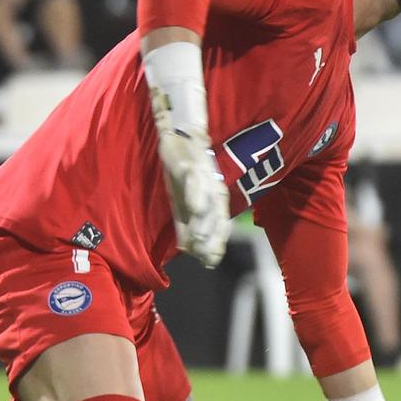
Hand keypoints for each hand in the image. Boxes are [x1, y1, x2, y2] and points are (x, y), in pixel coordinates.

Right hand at [154, 124, 228, 266]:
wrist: (182, 137)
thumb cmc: (184, 173)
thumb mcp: (183, 202)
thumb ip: (185, 225)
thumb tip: (186, 250)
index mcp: (214, 201)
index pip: (219, 227)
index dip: (215, 245)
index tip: (209, 263)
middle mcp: (214, 191)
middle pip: (217, 219)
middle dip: (212, 239)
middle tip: (205, 258)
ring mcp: (204, 179)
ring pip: (208, 203)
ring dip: (204, 222)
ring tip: (199, 239)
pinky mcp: (190, 166)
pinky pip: (195, 181)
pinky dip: (196, 194)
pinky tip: (194, 208)